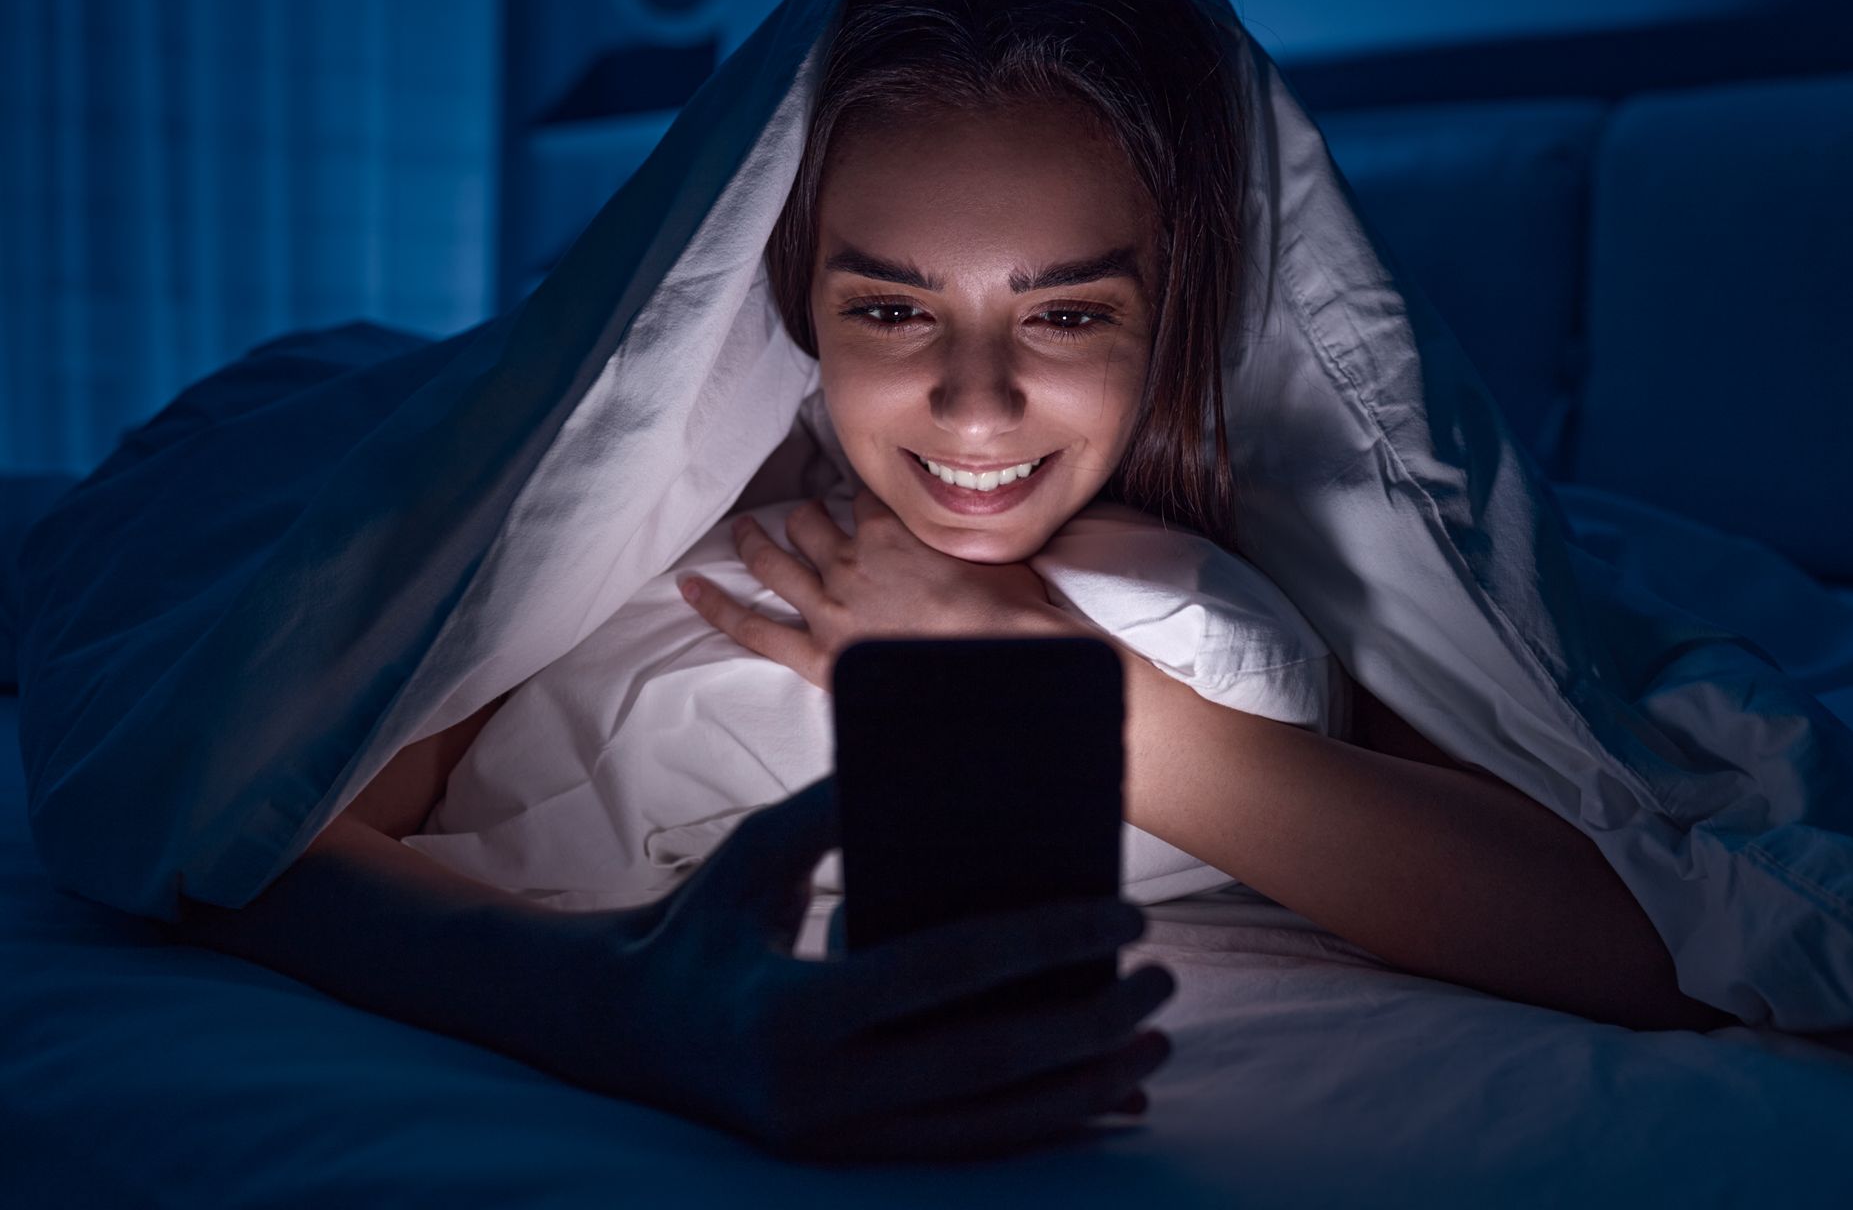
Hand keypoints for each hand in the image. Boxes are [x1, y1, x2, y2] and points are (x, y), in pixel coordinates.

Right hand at [569, 776, 1176, 1161]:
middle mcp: (816, 1096)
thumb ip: (830, 810)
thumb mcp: (750, 859)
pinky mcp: (854, 1158)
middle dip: (1089, 1023)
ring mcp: (838, 1141)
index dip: (1043, 942)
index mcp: (789, 1014)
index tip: (1122, 914)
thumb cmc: (696, 929)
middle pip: (985, 1063)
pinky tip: (1107, 1100)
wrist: (623, 1035)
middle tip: (1161, 976)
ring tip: (1156, 1041)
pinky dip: (1044, 1125)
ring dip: (1084, 1086)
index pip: (942, 973)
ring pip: (989, 1126)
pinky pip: (969, 1149)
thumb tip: (929, 762)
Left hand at [679, 489, 1078, 687]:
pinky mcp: (816, 653)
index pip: (864, 497)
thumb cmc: (1008, 617)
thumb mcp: (1000, 560)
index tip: (856, 494)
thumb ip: (973, 540)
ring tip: (742, 532)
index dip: (860, 494)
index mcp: (893, 532)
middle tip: (799, 515)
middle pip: (811, 523)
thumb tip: (991, 525)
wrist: (997, 667)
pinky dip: (717, 607)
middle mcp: (852, 561)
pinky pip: (753, 627)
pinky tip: (689, 589)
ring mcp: (828, 606)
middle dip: (803, 516)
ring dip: (755, 543)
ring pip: (775, 563)